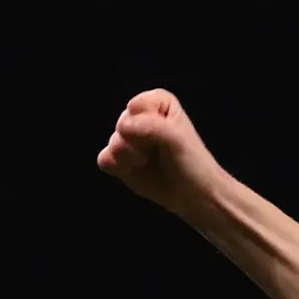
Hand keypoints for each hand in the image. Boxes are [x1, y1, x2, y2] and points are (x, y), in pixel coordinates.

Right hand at [97, 89, 217, 210]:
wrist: (194, 195)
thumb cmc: (192, 163)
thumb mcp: (177, 139)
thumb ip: (150, 127)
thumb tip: (121, 127)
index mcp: (158, 103)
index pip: (139, 105)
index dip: (149, 123)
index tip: (167, 135)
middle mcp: (141, 117)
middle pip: (123, 123)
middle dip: (136, 141)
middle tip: (153, 153)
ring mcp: (129, 139)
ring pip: (114, 141)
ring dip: (127, 155)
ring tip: (145, 162)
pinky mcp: (121, 160)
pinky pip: (105, 158)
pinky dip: (114, 165)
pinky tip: (129, 170)